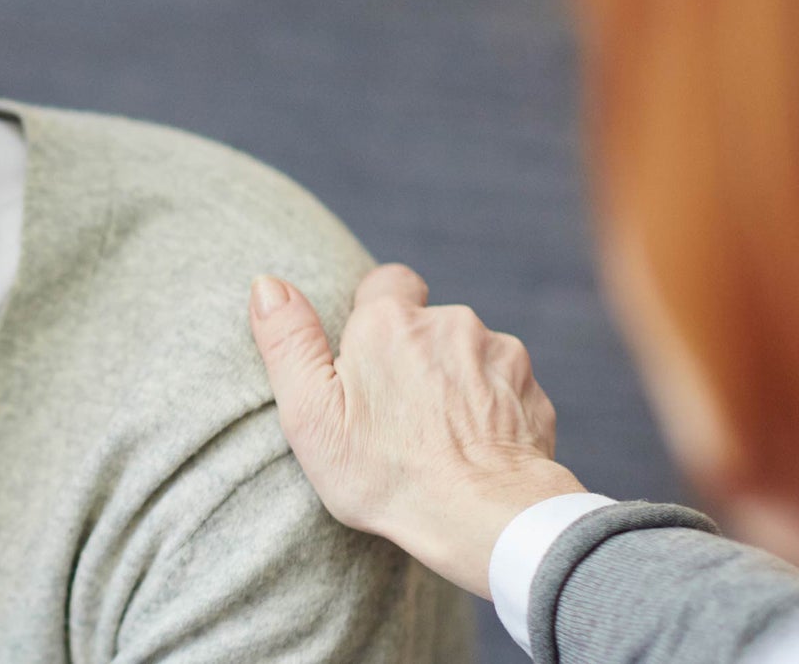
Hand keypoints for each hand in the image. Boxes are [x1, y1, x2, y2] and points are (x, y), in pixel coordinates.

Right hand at [249, 263, 585, 598]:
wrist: (484, 516)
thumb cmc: (387, 474)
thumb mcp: (312, 415)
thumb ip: (288, 342)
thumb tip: (266, 285)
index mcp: (389, 323)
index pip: (386, 281)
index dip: (376, 313)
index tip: (369, 356)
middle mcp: (449, 323)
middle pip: (428, 322)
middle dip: (416, 352)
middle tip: (397, 411)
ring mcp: (498, 354)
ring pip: (469, 354)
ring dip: (455, 379)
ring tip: (437, 435)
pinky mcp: (531, 391)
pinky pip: (504, 387)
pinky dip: (490, 408)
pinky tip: (473, 447)